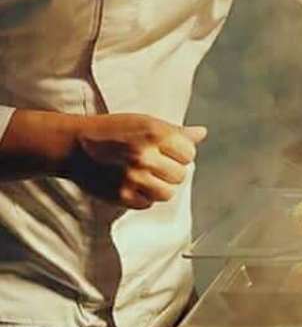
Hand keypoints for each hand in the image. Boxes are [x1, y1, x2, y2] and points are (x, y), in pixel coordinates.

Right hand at [68, 114, 206, 209]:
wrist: (74, 146)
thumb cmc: (112, 131)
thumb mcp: (145, 122)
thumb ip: (176, 131)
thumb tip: (202, 133)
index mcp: (155, 133)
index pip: (189, 153)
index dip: (181, 153)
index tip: (168, 151)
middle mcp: (145, 155)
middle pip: (181, 175)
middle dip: (171, 171)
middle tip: (154, 164)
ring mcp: (133, 178)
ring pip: (168, 193)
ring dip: (160, 186)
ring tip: (146, 176)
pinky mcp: (121, 196)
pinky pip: (148, 204)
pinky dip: (143, 197)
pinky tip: (132, 184)